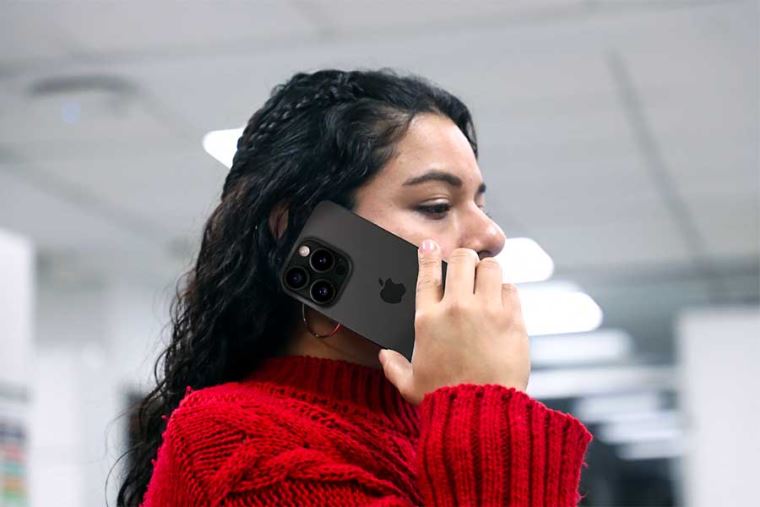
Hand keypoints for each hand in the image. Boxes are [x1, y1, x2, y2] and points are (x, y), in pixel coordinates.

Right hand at [379, 239, 529, 405]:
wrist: (479, 412)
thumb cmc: (444, 399)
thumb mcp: (410, 385)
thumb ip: (394, 367)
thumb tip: (384, 356)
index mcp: (428, 319)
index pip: (427, 273)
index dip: (429, 254)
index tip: (431, 246)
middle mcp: (456, 308)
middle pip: (461, 259)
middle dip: (464, 259)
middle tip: (466, 267)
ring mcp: (486, 311)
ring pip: (490, 267)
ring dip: (488, 272)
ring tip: (487, 282)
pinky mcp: (512, 319)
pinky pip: (511, 290)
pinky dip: (507, 292)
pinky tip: (503, 302)